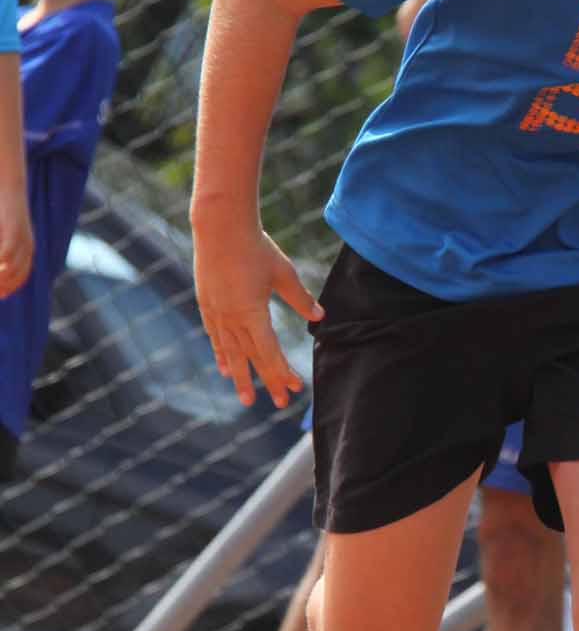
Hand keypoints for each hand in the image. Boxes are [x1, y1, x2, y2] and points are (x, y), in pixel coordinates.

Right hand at [0, 187, 33, 299]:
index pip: (20, 276)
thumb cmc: (1, 209)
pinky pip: (7, 253)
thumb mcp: (3, 231)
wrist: (8, 184)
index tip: (0, 296)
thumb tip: (2, 259)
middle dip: (1, 285)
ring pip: (11, 268)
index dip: (9, 288)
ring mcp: (22, 238)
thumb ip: (2, 248)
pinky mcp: (15, 229)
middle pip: (15, 275)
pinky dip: (0, 261)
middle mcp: (28, 246)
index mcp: (26, 248)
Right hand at [194, 224, 321, 408]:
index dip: (282, 372)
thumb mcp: (284, 273)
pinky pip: (215, 337)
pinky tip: (225, 367)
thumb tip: (320, 317)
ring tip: (247, 398)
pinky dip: (221, 354)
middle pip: (252, 358)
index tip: (296, 388)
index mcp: (251, 315)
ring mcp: (216, 314)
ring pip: (230, 353)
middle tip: (279, 403)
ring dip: (240, 377)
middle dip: (267, 382)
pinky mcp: (207, 304)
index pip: (270, 352)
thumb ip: (300, 298)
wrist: (219, 227)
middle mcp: (231, 320)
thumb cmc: (255, 248)